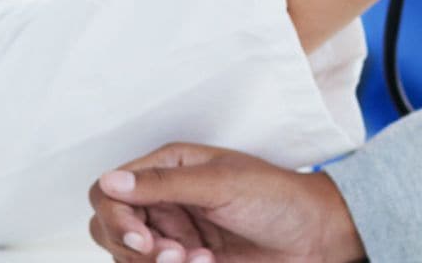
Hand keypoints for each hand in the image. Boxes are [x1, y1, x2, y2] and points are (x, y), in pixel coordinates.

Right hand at [88, 143, 361, 262]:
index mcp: (168, 168)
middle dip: (135, 247)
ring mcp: (171, 232)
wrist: (314, 236)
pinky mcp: (183, 260)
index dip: (115, 218)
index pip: (107, 192)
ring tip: (199, 260)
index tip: (141, 239)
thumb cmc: (277, 197)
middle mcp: (163, 200)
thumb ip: (164, 184)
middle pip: (108, 228)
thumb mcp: (222, 184)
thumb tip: (111, 181)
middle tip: (175, 254)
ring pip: (127, 257)